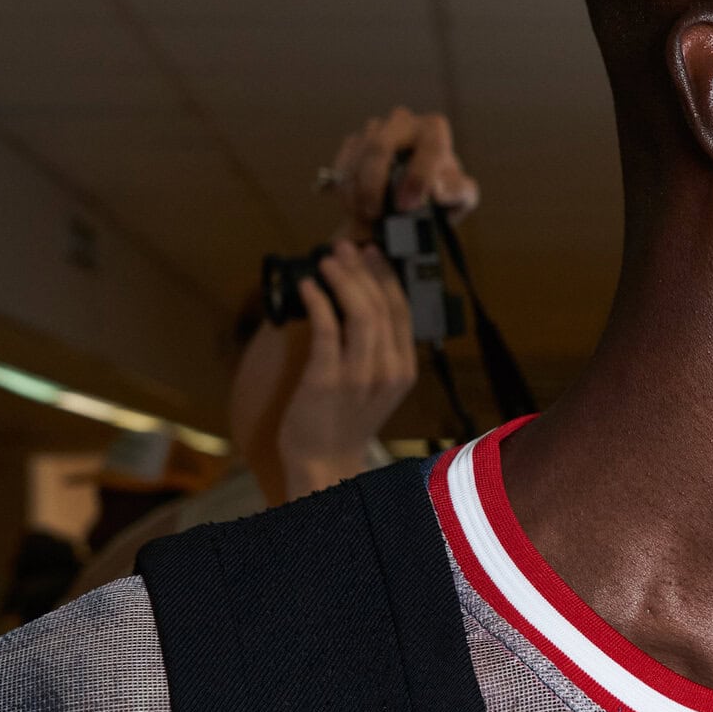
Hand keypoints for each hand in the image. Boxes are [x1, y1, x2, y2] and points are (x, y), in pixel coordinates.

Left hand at [275, 242, 416, 500]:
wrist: (324, 463)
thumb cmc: (342, 421)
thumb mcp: (373, 384)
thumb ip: (375, 349)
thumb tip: (360, 302)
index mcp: (404, 369)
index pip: (402, 311)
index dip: (386, 277)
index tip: (372, 253)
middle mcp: (389, 371)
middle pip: (383, 306)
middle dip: (364, 270)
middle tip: (345, 248)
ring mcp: (360, 376)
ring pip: (362, 313)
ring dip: (343, 280)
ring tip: (326, 260)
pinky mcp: (328, 380)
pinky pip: (328, 330)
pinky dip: (318, 302)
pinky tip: (308, 287)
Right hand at [329, 107, 478, 238]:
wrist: (417, 196)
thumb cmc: (443, 191)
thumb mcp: (461, 196)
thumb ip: (456, 191)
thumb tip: (437, 190)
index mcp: (434, 129)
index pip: (428, 147)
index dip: (417, 177)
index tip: (407, 205)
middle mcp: (403, 122)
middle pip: (379, 146)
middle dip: (373, 183)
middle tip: (375, 213)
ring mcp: (375, 129)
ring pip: (356, 158)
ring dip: (356, 190)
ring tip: (366, 215)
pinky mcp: (354, 142)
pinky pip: (343, 164)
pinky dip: (346, 189)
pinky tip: (356, 206)